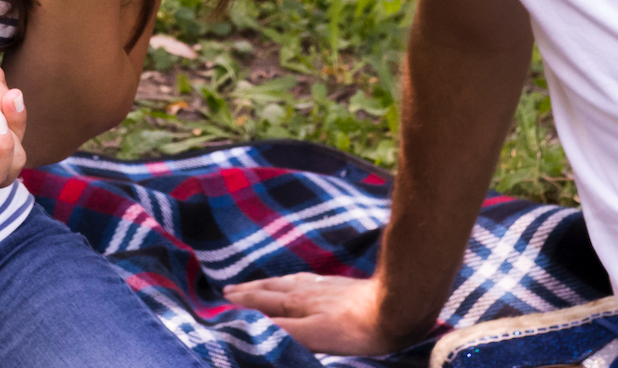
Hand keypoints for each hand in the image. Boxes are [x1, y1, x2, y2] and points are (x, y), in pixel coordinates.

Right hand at [224, 272, 415, 355]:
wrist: (396, 306)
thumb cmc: (357, 329)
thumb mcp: (316, 336)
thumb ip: (284, 330)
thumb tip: (252, 325)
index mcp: (297, 304)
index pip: (262, 302)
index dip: (242, 302)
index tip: (221, 300)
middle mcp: (307, 291)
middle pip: (271, 289)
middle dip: (249, 291)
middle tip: (228, 290)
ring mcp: (324, 287)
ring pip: (288, 283)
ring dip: (267, 284)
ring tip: (255, 284)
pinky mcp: (340, 287)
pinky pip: (306, 281)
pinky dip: (292, 281)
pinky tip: (299, 282)